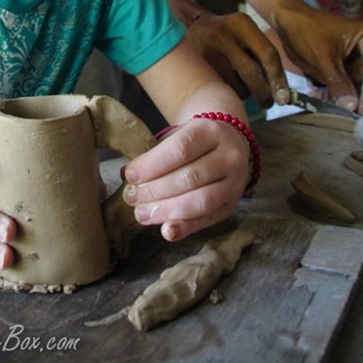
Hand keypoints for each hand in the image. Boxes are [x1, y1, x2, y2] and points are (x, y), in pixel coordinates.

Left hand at [121, 118, 249, 241]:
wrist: (228, 143)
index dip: (152, 165)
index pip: (180, 149)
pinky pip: (209, 219)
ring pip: (201, 201)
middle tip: (131, 198)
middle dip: (156, 191)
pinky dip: (186, 227)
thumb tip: (127, 174)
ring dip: (167, 211)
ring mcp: (235, 182)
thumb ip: (155, 154)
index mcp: (211, 131)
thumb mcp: (176, 136)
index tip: (130, 175)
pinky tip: (166, 231)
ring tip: (142, 214)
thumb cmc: (193, 141)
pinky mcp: (232, 204)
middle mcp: (229, 156)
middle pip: (190, 177)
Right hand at [185, 10, 288, 107]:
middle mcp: (224, 33)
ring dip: (244, 94)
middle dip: (263, 92)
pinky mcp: (196, 65)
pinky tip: (227, 85)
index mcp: (242, 23)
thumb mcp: (243, 35)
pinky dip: (229, 92)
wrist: (190, 29)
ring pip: (235, 84)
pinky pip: (220, 88)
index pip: (267, 54)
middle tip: (267, 103)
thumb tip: (281, 91)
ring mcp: (206, 49)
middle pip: (251, 72)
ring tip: (242, 88)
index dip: (278, 79)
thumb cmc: (227, 37)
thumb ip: (261, 56)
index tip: (284, 99)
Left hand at [274, 6, 362, 113]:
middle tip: (358, 118)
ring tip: (346, 118)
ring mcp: (358, 65)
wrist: (287, 24)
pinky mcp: (346, 75)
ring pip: (361, 90)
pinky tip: (334, 110)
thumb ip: (337, 81)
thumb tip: (352, 107)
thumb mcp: (322, 56)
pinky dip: (341, 101)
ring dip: (353, 104)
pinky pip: (348, 92)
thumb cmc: (305, 30)